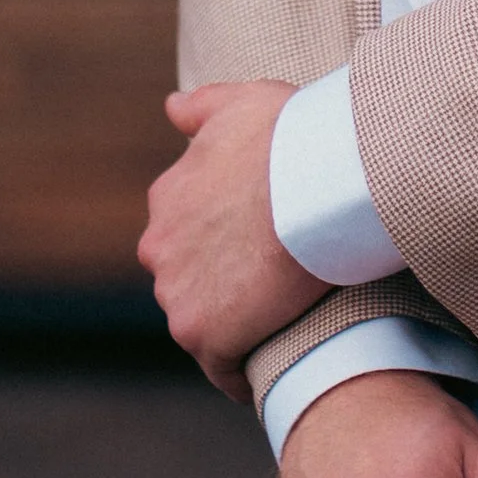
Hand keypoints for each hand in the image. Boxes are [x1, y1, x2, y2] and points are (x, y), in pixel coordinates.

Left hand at [139, 79, 318, 394]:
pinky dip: (241, 375)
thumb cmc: (290, 136)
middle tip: (272, 291)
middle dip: (220, 288)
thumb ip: (202, 108)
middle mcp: (160, 248)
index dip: (221, 246)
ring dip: (231, 330)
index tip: (254, 252)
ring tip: (278, 333)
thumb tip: (171, 107)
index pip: (185, 235)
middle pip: (187, 281)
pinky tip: (269, 372)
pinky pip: (222, 369)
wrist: (317, 181)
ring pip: (201, 324)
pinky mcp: (206, 336)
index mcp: (167, 198)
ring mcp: (178, 295)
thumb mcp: (242, 102)